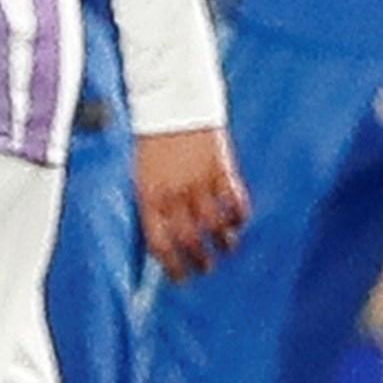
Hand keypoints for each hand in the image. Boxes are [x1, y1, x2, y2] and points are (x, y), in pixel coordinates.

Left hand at [136, 125, 250, 280]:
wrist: (172, 104)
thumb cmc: (153, 141)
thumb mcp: (143, 176)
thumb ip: (154, 205)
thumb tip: (167, 237)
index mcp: (149, 197)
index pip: (160, 244)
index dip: (173, 267)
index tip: (182, 279)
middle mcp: (174, 194)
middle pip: (190, 240)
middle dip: (200, 261)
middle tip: (206, 268)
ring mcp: (199, 182)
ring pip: (216, 226)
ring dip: (224, 243)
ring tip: (227, 248)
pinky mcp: (221, 169)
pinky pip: (235, 202)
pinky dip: (239, 216)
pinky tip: (239, 221)